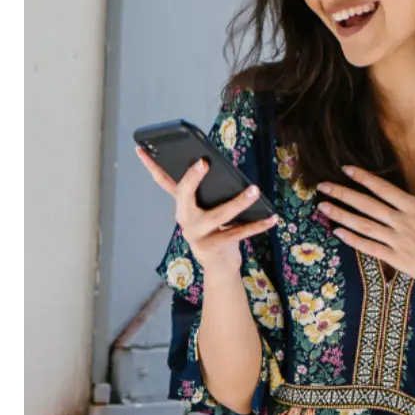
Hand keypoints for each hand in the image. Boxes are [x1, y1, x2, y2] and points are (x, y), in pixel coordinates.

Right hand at [139, 144, 276, 279]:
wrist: (219, 265)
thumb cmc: (218, 230)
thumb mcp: (212, 210)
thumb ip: (214, 193)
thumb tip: (229, 170)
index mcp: (183, 206)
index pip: (164, 182)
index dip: (151, 166)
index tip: (143, 149)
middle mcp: (185, 219)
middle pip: (184, 195)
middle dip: (191, 179)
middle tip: (204, 163)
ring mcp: (196, 234)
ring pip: (217, 215)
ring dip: (238, 202)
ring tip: (254, 190)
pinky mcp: (211, 247)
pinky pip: (237, 233)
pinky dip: (256, 225)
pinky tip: (272, 218)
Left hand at [314, 159, 414, 288]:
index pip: (383, 188)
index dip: (363, 178)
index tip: (345, 169)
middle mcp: (402, 222)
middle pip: (367, 205)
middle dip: (343, 194)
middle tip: (322, 187)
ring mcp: (397, 241)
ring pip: (363, 226)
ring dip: (341, 216)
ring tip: (323, 207)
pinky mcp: (395, 259)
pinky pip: (370, 247)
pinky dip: (353, 240)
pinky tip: (338, 233)